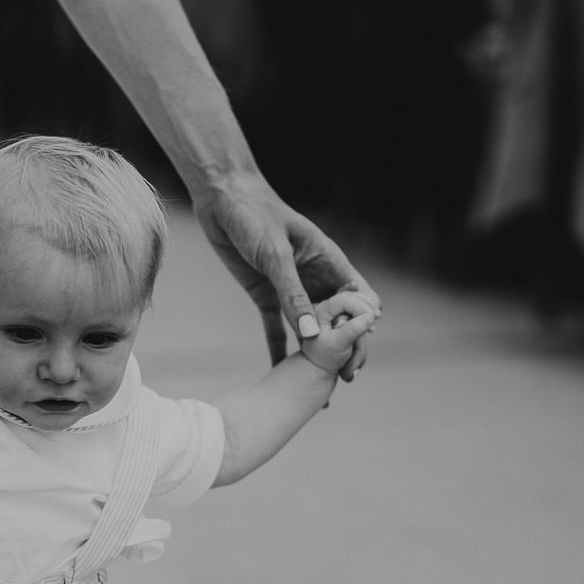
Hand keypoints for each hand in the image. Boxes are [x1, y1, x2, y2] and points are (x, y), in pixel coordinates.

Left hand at [192, 172, 380, 374]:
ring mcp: (292, 288)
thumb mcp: (276, 254)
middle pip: (339, 319)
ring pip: (311, 328)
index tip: (355, 348)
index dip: (361, 324)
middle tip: (346, 378)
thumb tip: (311, 336)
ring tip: (322, 387)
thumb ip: (293, 294)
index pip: (358, 298)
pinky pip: (278, 327)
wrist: (222, 196)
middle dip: (344, 348)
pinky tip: (281, 373)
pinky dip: (280, 349)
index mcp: (329, 261)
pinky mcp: (266, 294)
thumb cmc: (255, 213)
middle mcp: (315, 277)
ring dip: (316, 355)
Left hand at [296, 291, 376, 376]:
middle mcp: (329, 307)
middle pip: (354, 298)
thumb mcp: (338, 344)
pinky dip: (366, 319)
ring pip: (359, 304)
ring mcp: (338, 311)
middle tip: (373, 323)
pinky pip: (361, 311)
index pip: (344, 299)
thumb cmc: (325, 356)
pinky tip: (370, 327)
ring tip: (371, 329)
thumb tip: (368, 316)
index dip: (360, 307)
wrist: (321, 366)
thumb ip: (352, 329)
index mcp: (322, 311)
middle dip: (366, 310)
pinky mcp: (345, 315)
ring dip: (367, 316)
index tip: (370, 319)